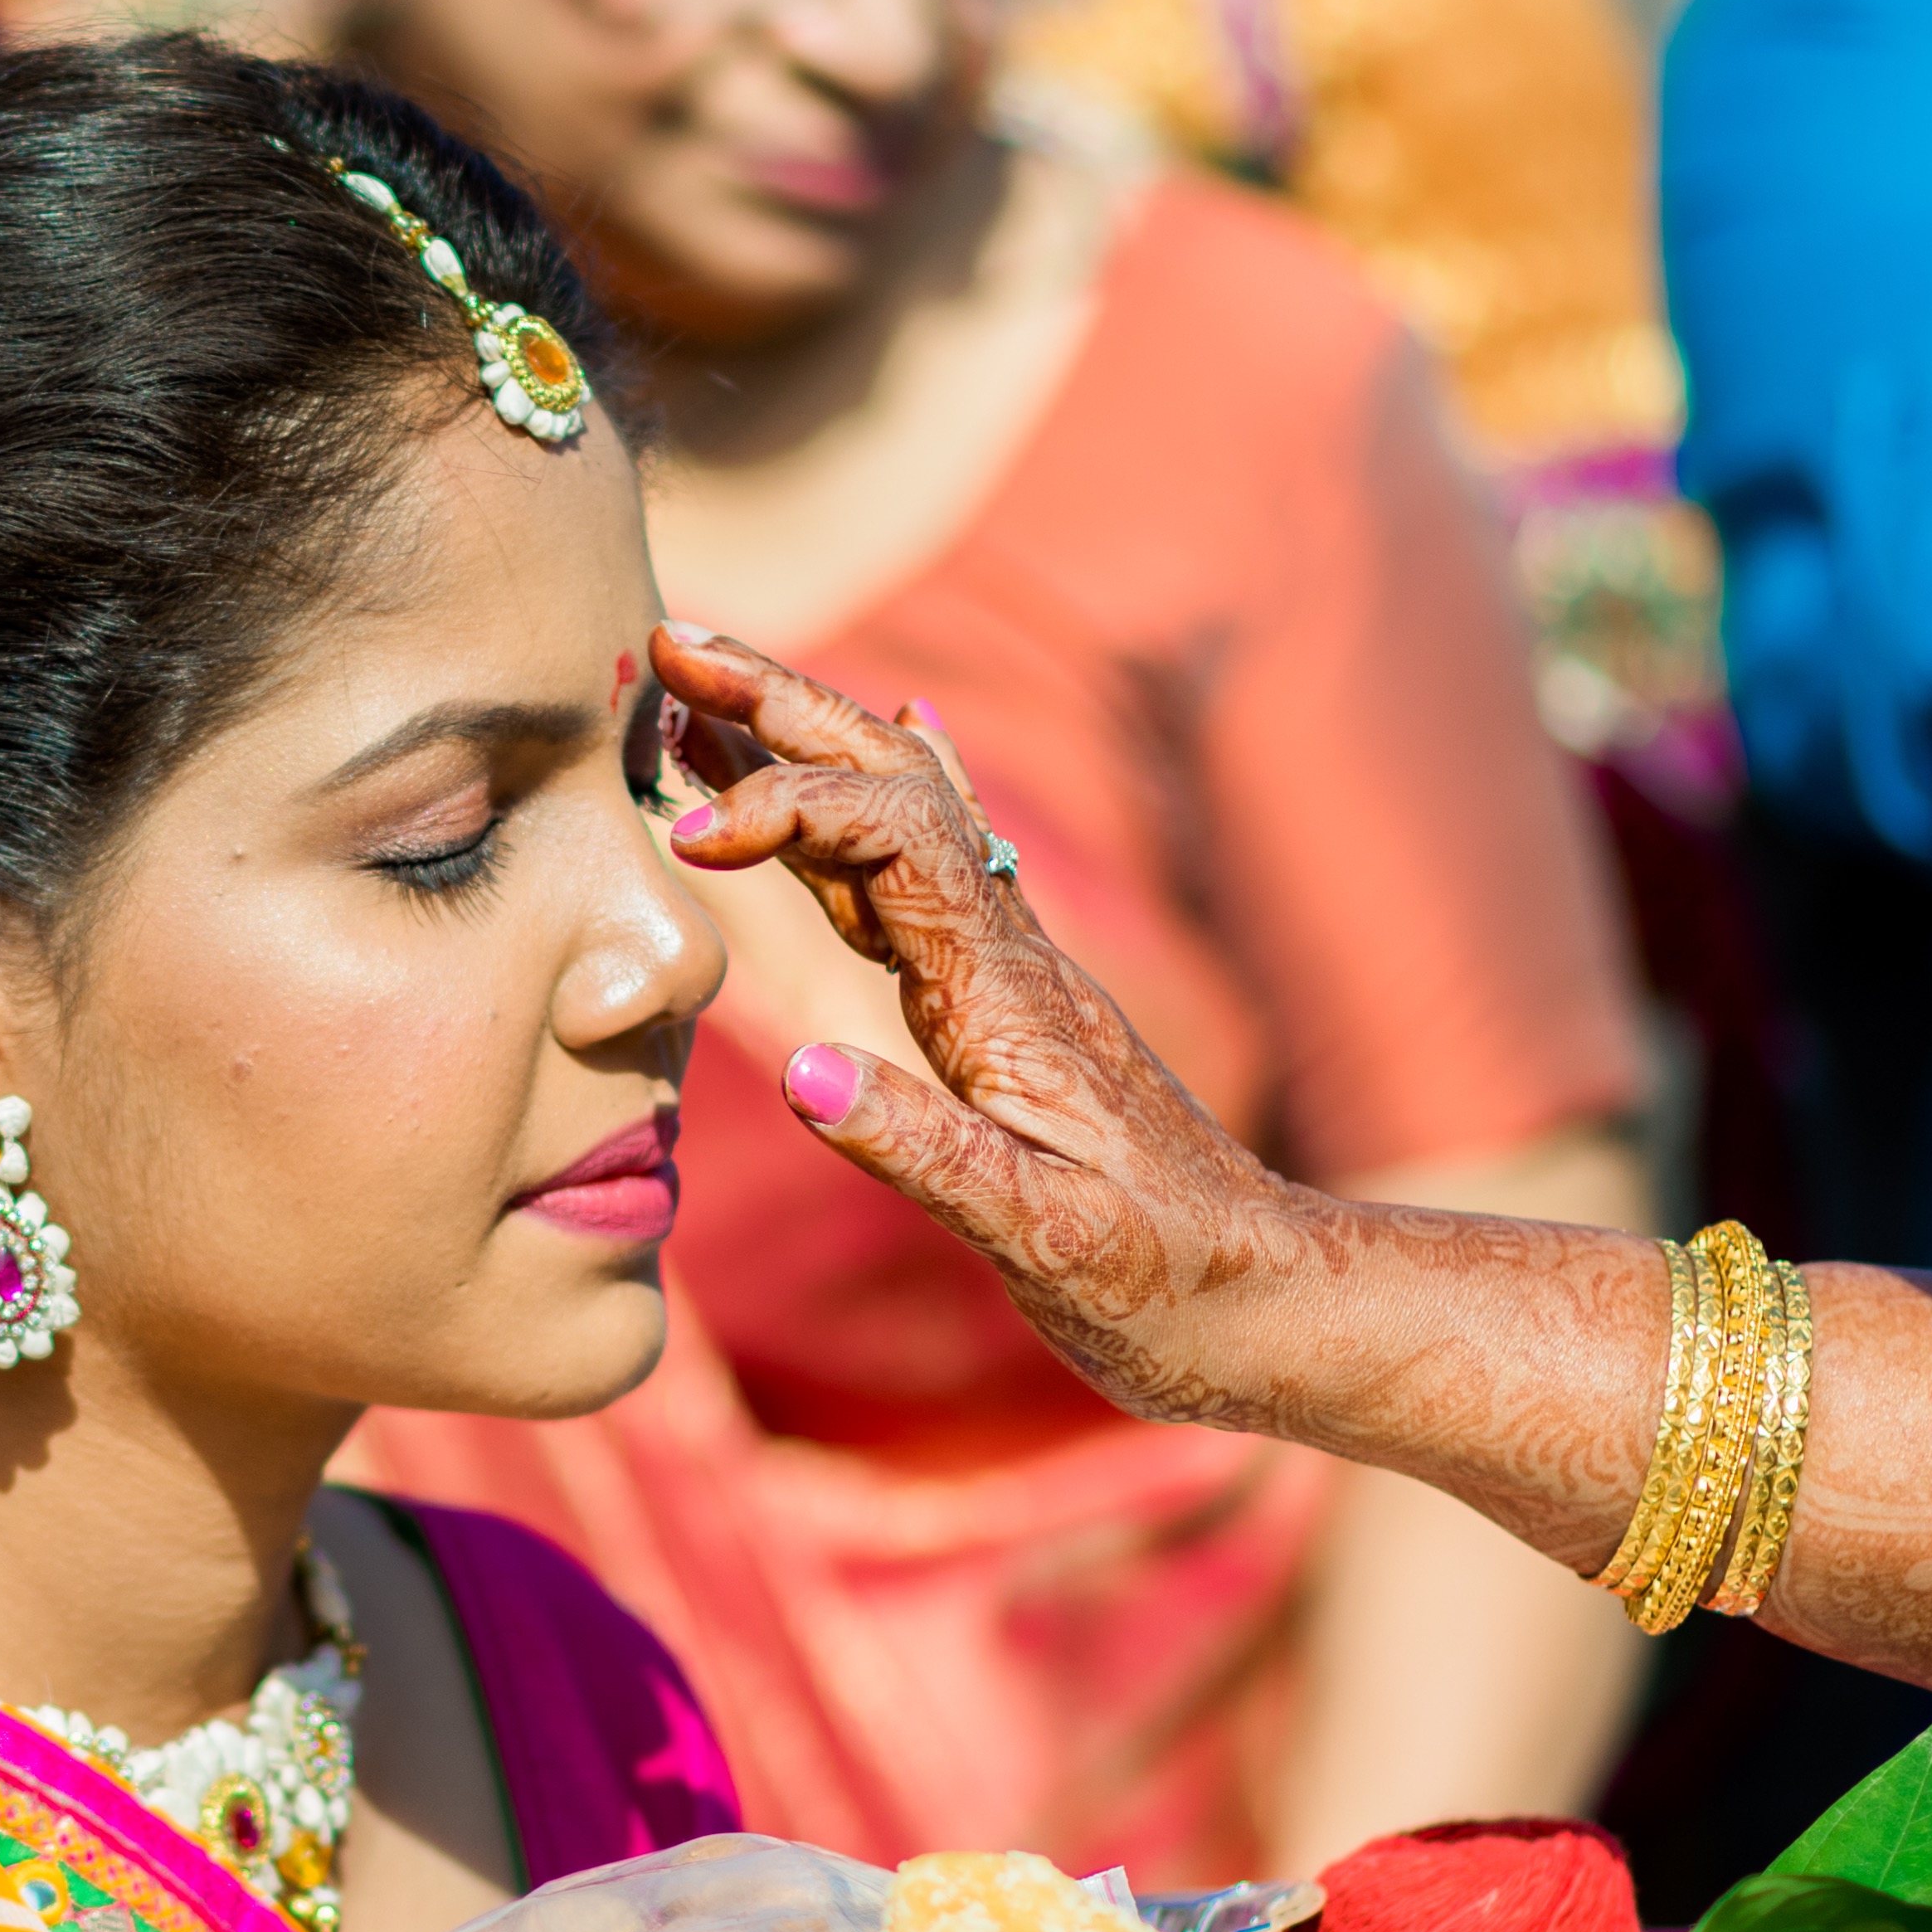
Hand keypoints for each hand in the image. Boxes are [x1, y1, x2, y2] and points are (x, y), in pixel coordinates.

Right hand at [649, 624, 1304, 1428]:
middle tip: (674, 638)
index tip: (687, 831)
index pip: (890, 843)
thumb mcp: (1041, 1239)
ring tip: (709, 681)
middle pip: (894, 786)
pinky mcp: (1006, 999)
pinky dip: (878, 789)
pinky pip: (925, 864)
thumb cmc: (1156, 1278)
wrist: (1257, 1293)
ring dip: (808, 734)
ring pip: (900, 811)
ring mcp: (1010, 969)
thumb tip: (798, 1071)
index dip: (787, 810)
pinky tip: (890, 728)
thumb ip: (922, 1154)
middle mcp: (1009, 956)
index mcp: (1005, 999)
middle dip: (783, 706)